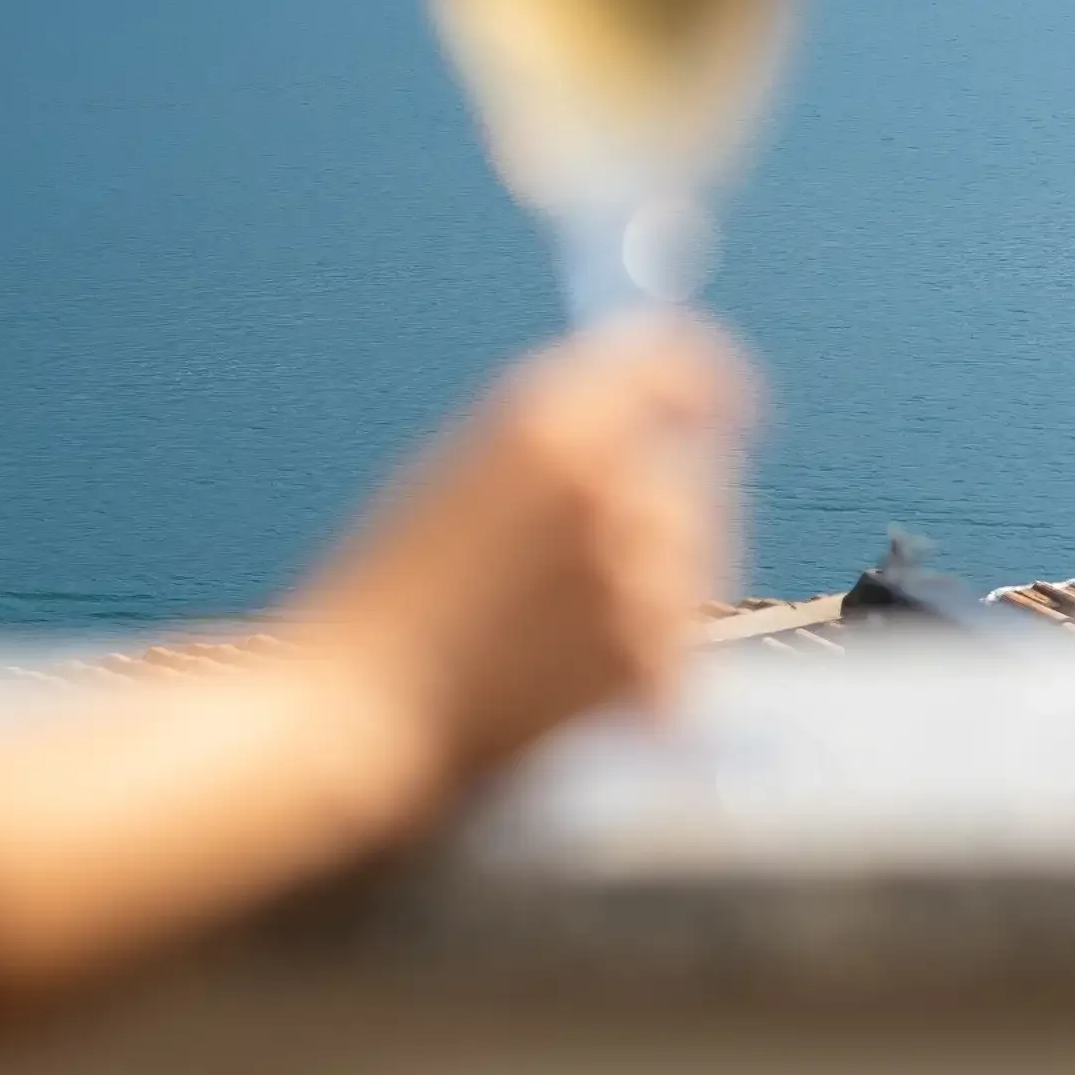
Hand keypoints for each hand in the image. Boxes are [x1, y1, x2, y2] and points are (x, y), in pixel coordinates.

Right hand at [290, 313, 757, 802]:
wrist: (365, 709)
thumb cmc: (391, 590)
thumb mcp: (460, 468)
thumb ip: (561, 427)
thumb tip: (647, 404)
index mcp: (548, 420)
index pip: (686, 366)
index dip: (703, 383)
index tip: (710, 406)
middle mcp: (610, 487)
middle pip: (697, 466)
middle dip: (667, 491)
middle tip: (590, 538)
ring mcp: (642, 579)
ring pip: (699, 552)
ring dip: (658, 569)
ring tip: (558, 609)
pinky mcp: (659, 664)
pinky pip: (682, 636)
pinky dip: (647, 650)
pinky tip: (565, 661)